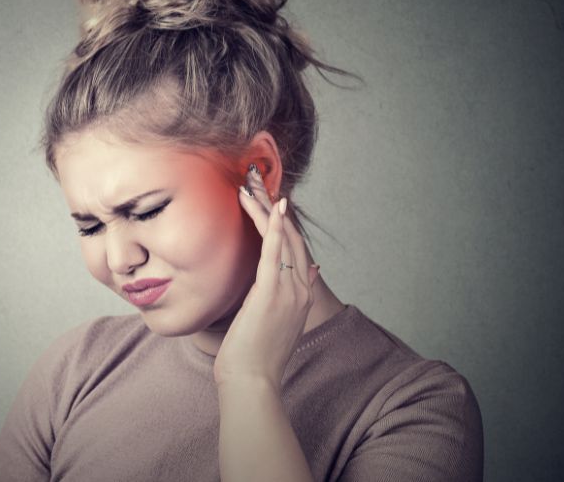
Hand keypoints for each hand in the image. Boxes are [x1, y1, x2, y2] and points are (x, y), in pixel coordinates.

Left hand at [212, 167, 318, 390]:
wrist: (252, 381)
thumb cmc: (255, 356)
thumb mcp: (277, 322)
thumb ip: (290, 296)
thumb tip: (312, 271)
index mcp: (301, 296)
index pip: (297, 250)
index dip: (285, 223)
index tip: (270, 201)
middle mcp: (300, 290)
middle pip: (293, 238)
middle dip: (275, 208)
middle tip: (257, 182)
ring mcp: (289, 291)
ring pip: (283, 240)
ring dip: (268, 209)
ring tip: (252, 185)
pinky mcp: (272, 292)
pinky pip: (275, 253)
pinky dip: (275, 228)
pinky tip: (271, 207)